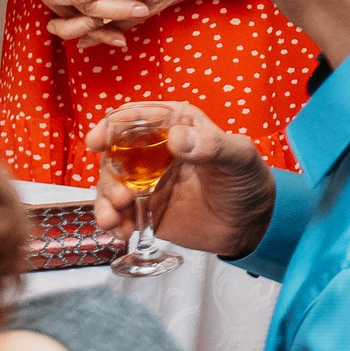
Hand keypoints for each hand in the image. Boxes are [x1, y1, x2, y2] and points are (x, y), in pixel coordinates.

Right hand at [87, 101, 275, 257]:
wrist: (252, 224)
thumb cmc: (248, 181)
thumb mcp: (239, 157)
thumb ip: (213, 145)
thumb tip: (178, 138)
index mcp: (178, 127)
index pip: (138, 118)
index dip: (112, 125)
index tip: (97, 141)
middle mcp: (156, 152)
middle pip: (115, 154)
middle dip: (108, 174)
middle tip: (121, 197)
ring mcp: (148, 182)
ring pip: (111, 185)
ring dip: (104, 202)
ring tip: (114, 220)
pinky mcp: (145, 209)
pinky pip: (119, 213)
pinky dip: (112, 222)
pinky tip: (122, 232)